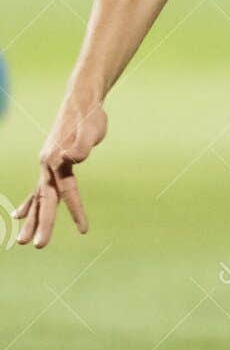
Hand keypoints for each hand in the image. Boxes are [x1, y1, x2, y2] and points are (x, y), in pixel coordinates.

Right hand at [16, 92, 106, 248]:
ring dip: (31, 220)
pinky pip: (37, 190)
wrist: (81, 102)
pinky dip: (29, 204)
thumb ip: (81, 145)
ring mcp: (46, 166)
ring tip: (20, 242)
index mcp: (56, 160)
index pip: (67, 192)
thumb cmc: (89, 117)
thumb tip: (71, 157)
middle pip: (44, 200)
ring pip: (36, 199)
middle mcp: (47, 166)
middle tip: (36, 247)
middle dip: (41, 224)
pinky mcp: (51, 165)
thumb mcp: (91, 130)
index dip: (76, 210)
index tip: (83, 230)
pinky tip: (18, 216)